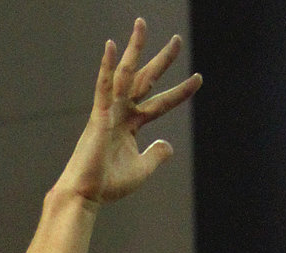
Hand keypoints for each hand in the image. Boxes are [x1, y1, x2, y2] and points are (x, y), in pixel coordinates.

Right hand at [56, 19, 202, 204]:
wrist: (87, 194)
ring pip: (125, 74)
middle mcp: (121, 112)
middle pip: (146, 79)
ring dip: (134, 49)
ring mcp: (109, 111)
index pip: (161, 102)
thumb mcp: (142, 169)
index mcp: (131, 124)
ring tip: (142, 25)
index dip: (181, 91)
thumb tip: (169, 145)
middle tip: (177, 39)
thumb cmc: (109, 183)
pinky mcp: (98, 116)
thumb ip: (156, 154)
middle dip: (162, 59)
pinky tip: (112, 46)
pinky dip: (107, 66)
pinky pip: (104, 87)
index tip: (199, 78)